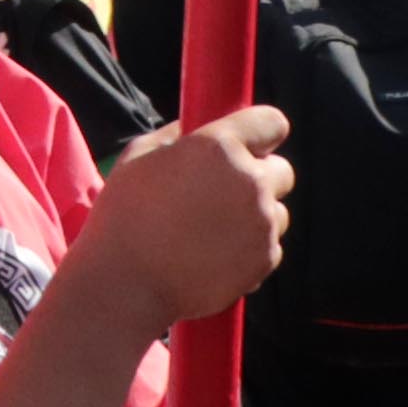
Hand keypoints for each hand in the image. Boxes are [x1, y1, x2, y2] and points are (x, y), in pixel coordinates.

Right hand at [65, 107, 291, 329]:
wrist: (127, 283)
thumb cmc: (125, 215)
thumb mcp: (139, 156)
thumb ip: (178, 135)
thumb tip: (198, 129)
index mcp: (219, 147)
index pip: (272, 123)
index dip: (262, 133)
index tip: (252, 144)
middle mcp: (250, 181)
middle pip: (282, 170)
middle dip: (259, 178)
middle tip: (222, 194)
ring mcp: (262, 223)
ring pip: (277, 212)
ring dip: (254, 217)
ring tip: (210, 231)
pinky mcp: (266, 259)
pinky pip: (269, 245)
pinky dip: (249, 249)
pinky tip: (212, 254)